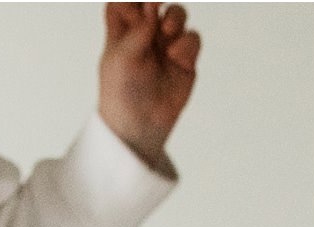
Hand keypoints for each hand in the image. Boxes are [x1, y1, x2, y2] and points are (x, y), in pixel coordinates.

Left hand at [98, 2, 199, 173]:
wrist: (139, 127)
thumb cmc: (122, 95)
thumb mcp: (121, 58)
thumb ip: (138, 29)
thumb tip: (154, 6)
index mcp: (121, 32)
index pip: (125, 3)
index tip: (142, 4)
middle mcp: (144, 35)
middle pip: (154, 2)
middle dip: (157, 1)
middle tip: (155, 7)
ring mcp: (165, 45)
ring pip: (177, 15)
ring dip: (175, 17)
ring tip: (167, 31)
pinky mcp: (184, 59)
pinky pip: (192, 38)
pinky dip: (186, 43)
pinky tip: (175, 57)